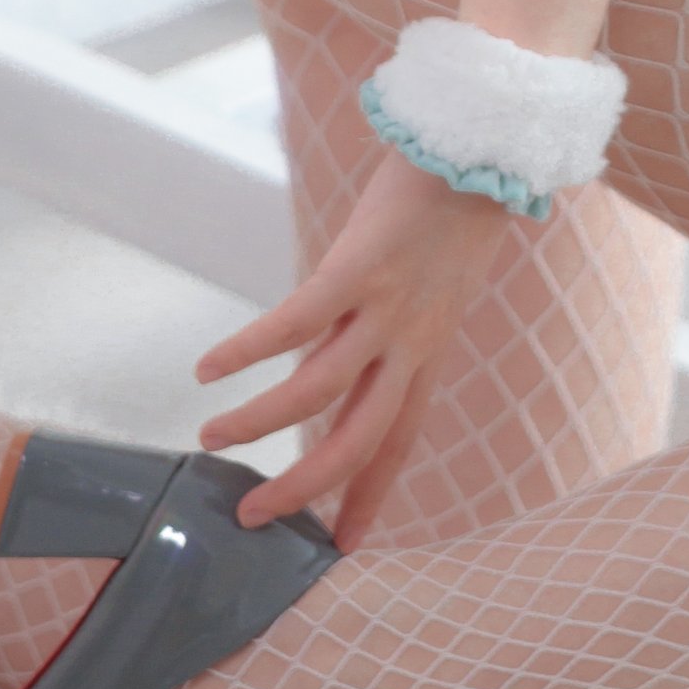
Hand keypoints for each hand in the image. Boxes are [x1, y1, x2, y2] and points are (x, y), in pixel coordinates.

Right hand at [195, 148, 511, 543]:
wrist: (480, 141)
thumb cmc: (451, 207)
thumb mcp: (430, 286)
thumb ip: (380, 332)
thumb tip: (315, 367)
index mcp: (429, 350)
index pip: (397, 441)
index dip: (368, 496)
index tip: (341, 547)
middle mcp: (412, 341)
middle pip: (358, 438)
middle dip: (305, 487)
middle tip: (251, 519)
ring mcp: (387, 306)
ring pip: (318, 390)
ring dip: (259, 422)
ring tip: (209, 437)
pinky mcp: (359, 265)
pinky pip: (297, 321)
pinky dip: (250, 349)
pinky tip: (208, 367)